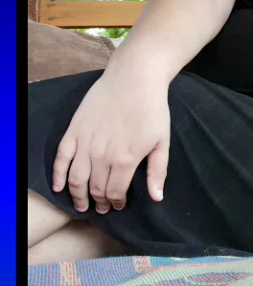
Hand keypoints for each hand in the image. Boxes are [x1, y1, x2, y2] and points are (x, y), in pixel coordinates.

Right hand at [52, 69, 170, 213]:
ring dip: (78, 196)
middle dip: (99, 202)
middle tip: (101, 208)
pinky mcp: (75, 130)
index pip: (115, 193)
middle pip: (95, 189)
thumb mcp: (161, 141)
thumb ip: (157, 171)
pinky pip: (61, 158)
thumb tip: (157, 198)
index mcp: (125, 160)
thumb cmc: (152, 108)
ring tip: (82, 205)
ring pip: (76, 179)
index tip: (118, 205)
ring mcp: (86, 143)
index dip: (115, 203)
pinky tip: (59, 187)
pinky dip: (58, 176)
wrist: (134, 78)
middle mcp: (102, 155)